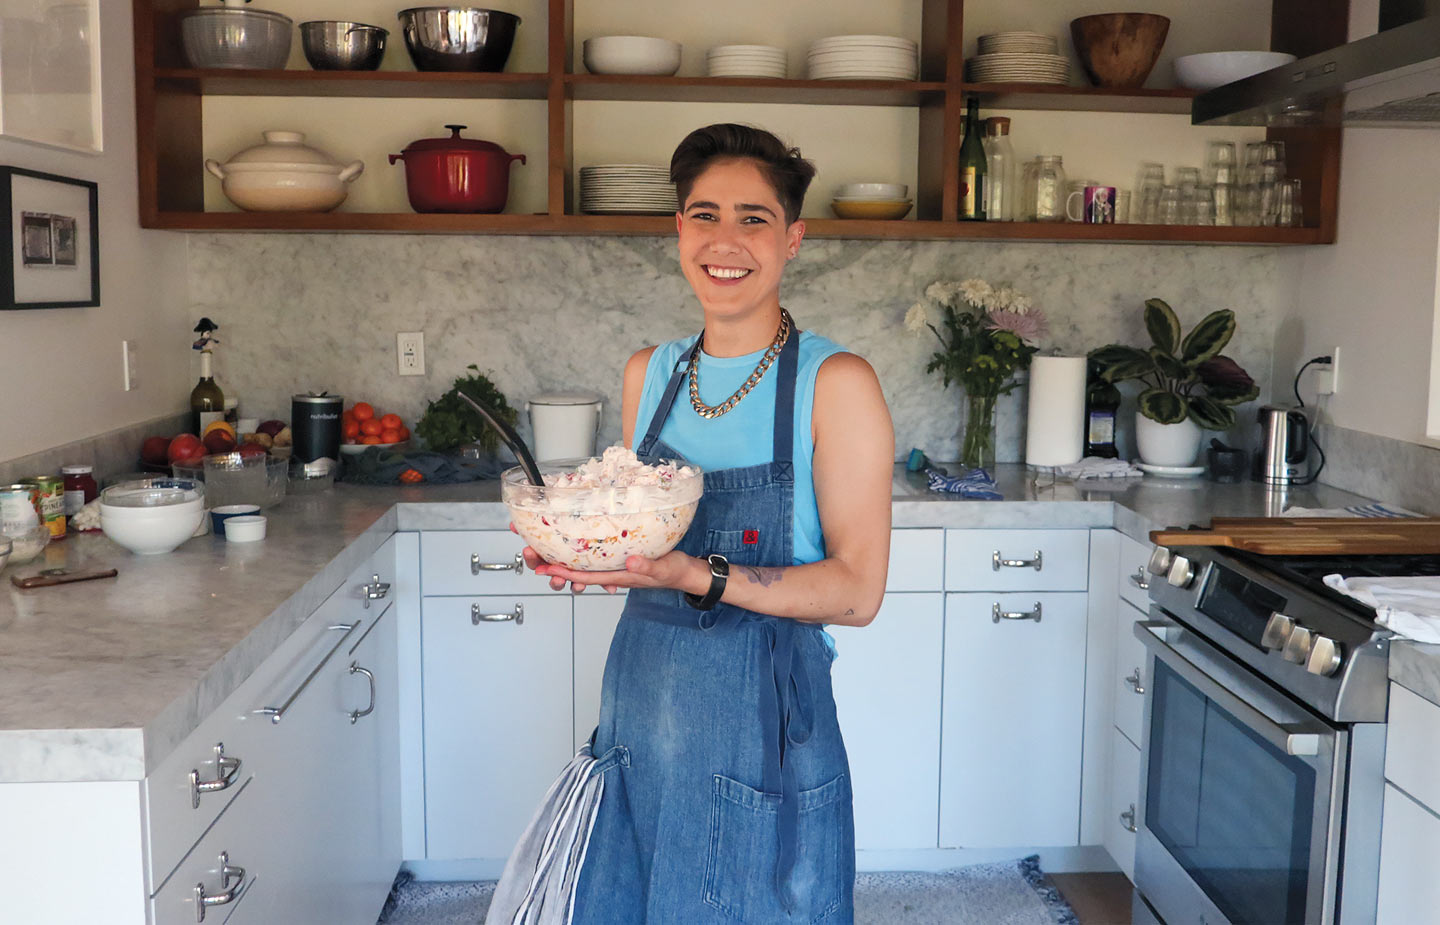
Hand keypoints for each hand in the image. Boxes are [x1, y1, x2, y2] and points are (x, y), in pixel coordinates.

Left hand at [530, 549, 702, 595]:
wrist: (685, 572)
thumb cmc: (675, 572)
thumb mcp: (664, 568)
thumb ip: (647, 567)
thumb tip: (629, 564)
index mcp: (620, 577)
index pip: (586, 576)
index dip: (564, 572)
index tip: (545, 567)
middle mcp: (614, 573)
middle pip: (578, 572)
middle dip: (555, 566)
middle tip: (534, 554)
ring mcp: (616, 566)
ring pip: (585, 565)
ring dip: (565, 559)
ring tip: (545, 548)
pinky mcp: (620, 559)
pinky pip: (596, 557)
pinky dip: (580, 551)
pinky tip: (573, 542)